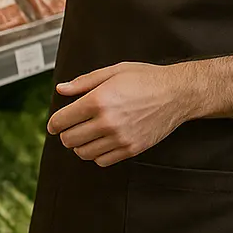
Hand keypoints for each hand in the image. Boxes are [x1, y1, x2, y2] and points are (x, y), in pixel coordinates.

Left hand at [48, 61, 191, 167]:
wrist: (178, 93)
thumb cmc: (147, 79)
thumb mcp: (115, 71)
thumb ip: (84, 82)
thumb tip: (61, 90)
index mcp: (99, 100)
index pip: (61, 121)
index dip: (55, 122)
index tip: (57, 123)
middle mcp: (107, 121)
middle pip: (69, 140)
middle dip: (66, 133)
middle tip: (73, 127)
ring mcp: (120, 137)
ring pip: (83, 152)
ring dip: (81, 145)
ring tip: (89, 134)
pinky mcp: (131, 148)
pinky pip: (101, 161)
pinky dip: (97, 154)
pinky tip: (103, 141)